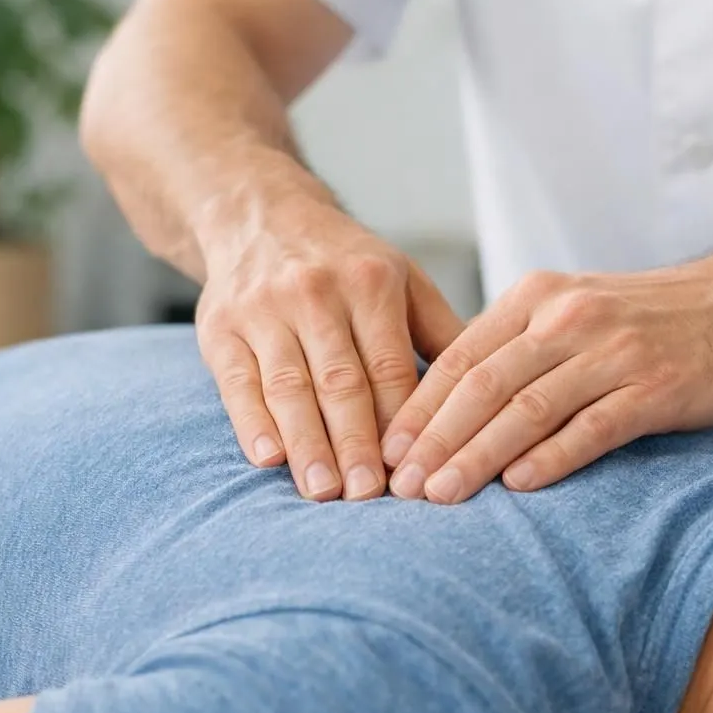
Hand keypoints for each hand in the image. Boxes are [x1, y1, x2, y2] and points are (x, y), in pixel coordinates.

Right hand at [196, 196, 464, 500]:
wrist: (262, 216)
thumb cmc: (348, 263)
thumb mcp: (403, 279)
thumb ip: (442, 334)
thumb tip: (492, 391)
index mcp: (371, 282)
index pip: (391, 366)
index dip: (402, 422)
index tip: (415, 471)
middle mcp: (316, 292)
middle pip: (340, 380)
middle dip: (356, 442)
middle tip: (369, 496)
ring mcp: (264, 309)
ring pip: (289, 386)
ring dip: (307, 444)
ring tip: (323, 492)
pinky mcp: (220, 327)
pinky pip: (237, 382)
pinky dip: (252, 422)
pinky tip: (268, 458)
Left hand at [379, 252, 712, 502]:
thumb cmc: (644, 320)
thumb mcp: (570, 310)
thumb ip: (514, 347)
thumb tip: (443, 408)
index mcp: (537, 298)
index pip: (461, 356)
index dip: (417, 408)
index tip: (384, 451)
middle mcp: (568, 320)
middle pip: (484, 385)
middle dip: (434, 440)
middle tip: (397, 487)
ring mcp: (613, 353)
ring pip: (528, 409)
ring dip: (477, 456)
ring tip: (440, 496)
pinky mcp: (654, 388)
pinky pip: (592, 428)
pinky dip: (552, 458)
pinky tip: (519, 486)